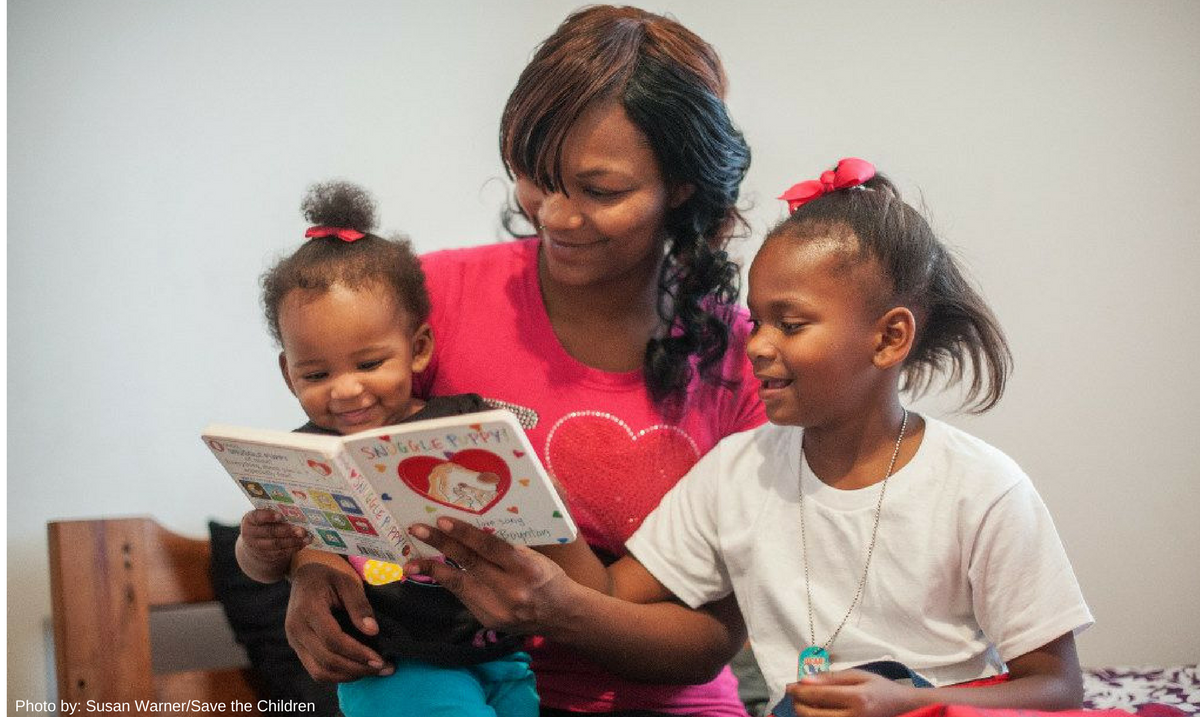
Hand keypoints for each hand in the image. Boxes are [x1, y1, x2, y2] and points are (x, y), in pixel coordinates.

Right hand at [239, 508, 309, 564]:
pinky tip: (304, 542)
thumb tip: (294, 507)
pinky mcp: (268, 556)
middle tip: (300, 529)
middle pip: (269, 532)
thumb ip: (273, 511)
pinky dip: (294, 547)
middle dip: (286, 531)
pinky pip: (282, 552)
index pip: (256, 517)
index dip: (268, 516)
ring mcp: (258, 547)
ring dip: (293, 540)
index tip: (280, 516)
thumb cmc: (263, 522)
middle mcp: (251, 535)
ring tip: (305, 536)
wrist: (255, 542)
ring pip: (277, 544)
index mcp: (249, 520)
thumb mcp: (263, 516)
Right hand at [284, 555, 392, 681]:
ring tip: (373, 671)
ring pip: (319, 672)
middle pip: (326, 660)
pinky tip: (357, 670)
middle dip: (357, 668)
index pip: (332, 639)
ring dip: (348, 676)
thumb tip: (373, 631)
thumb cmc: (328, 577)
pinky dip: (337, 675)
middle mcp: (296, 629)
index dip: (357, 652)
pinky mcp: (298, 649)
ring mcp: (294, 642)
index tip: (379, 659)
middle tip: (383, 668)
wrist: (304, 577)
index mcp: (308, 609)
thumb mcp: (346, 582)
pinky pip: (315, 670)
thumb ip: (359, 605)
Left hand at [404, 516, 577, 634]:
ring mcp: (498, 609)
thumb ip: (506, 547)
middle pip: (470, 564)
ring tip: (411, 562)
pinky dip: (449, 583)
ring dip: (433, 571)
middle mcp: (511, 590)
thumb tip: (472, 530)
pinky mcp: (488, 621)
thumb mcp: (534, 557)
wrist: (562, 616)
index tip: (442, 521)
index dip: (465, 534)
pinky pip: (464, 597)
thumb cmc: (548, 578)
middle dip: (441, 545)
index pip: (490, 548)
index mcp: (526, 569)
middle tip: (418, 530)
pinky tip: (434, 574)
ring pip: (459, 585)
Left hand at [787, 669, 916, 716]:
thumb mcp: (859, 676)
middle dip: (798, 704)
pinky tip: (815, 712)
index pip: (818, 696)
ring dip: (803, 714)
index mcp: (857, 698)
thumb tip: (804, 680)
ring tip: (803, 703)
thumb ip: (831, 678)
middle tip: (794, 695)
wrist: (905, 708)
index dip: (799, 691)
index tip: (789, 686)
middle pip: (812, 715)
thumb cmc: (881, 689)